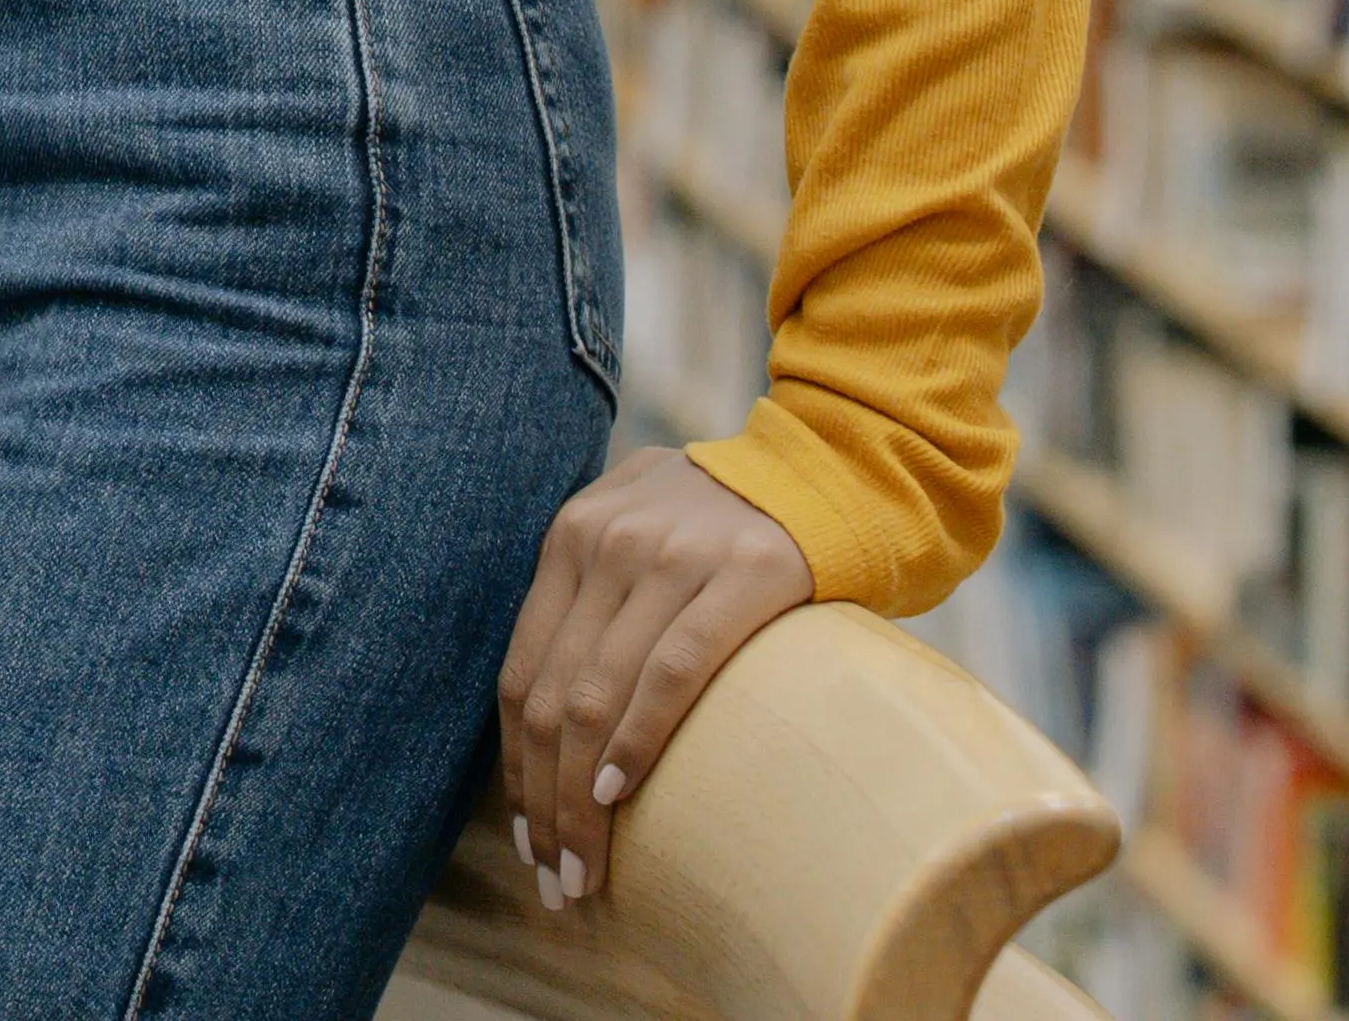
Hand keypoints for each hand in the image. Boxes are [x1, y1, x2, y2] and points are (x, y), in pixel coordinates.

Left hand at [496, 445, 811, 907]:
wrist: (832, 469)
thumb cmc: (730, 527)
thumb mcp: (640, 534)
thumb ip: (595, 598)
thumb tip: (558, 722)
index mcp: (571, 539)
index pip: (518, 673)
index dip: (516, 766)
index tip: (527, 838)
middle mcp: (605, 544)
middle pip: (548, 698)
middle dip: (544, 802)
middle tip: (555, 880)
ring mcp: (668, 557)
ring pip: (594, 697)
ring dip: (580, 799)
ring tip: (585, 872)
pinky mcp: (741, 576)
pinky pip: (671, 672)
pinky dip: (638, 739)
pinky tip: (620, 796)